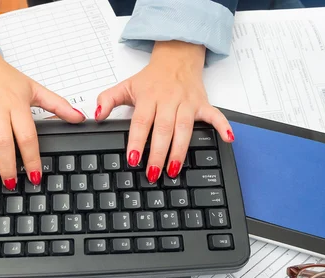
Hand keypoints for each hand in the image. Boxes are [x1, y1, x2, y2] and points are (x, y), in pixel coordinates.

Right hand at [0, 43, 84, 190]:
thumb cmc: (3, 77)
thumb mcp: (33, 87)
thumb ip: (57, 105)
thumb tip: (80, 118)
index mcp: (15, 104)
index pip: (26, 136)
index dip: (32, 159)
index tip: (35, 176)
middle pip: (2, 143)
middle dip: (7, 168)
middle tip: (13, 184)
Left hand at [95, 41, 233, 182]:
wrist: (177, 57)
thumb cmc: (152, 78)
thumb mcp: (126, 86)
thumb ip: (107, 99)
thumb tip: (96, 114)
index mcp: (149, 97)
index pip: (141, 122)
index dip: (136, 141)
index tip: (132, 159)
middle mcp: (169, 100)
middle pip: (163, 129)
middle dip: (157, 153)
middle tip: (153, 173)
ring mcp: (187, 103)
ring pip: (184, 128)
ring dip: (180, 150)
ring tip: (174, 169)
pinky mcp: (203, 104)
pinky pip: (215, 115)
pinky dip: (223, 126)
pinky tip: (227, 139)